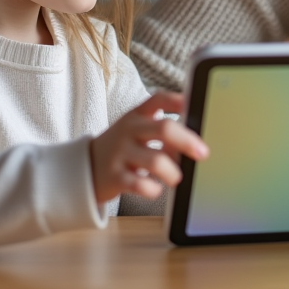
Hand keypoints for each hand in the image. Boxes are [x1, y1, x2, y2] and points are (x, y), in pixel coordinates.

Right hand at [89, 92, 208, 204]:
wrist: (85, 167)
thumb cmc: (122, 148)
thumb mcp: (137, 132)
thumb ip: (162, 135)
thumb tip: (194, 144)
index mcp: (137, 115)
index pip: (158, 99)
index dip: (178, 100)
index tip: (193, 105)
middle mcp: (129, 130)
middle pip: (164, 128)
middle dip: (188, 141)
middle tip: (203, 153)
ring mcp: (120, 153)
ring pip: (156, 160)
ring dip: (172, 172)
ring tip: (176, 178)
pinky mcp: (115, 176)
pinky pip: (140, 184)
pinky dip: (153, 189)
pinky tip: (155, 189)